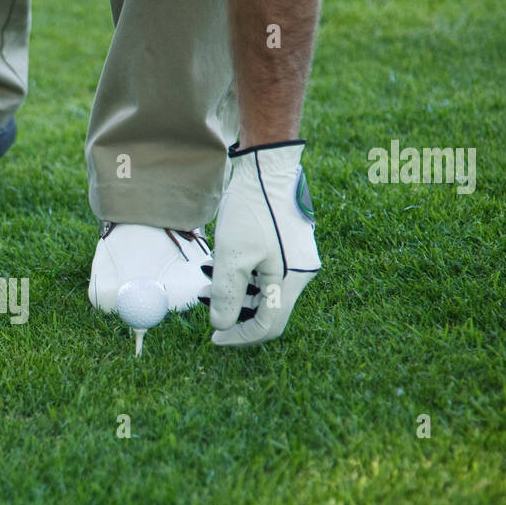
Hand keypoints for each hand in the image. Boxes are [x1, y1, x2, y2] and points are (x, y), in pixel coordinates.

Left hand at [204, 142, 320, 345]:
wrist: (266, 167)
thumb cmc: (251, 208)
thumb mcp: (232, 255)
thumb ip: (226, 295)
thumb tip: (221, 325)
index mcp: (291, 280)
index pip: (268, 326)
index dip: (239, 337)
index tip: (213, 337)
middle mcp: (301, 274)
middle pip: (267, 310)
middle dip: (234, 312)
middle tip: (205, 301)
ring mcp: (296, 260)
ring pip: (263, 292)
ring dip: (235, 293)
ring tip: (206, 280)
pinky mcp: (288, 248)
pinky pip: (266, 275)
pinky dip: (243, 277)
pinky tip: (220, 264)